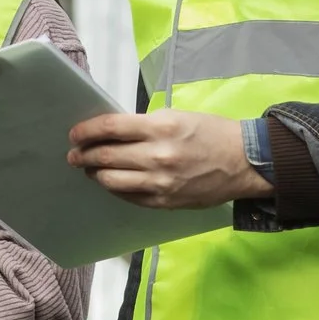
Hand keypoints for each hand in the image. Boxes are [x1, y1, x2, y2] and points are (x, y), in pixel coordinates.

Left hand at [68, 110, 269, 208]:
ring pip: (111, 180)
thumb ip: (144, 125)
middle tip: (74, 154)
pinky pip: (129, 197)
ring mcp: (160, 183)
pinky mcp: (164, 202)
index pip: (110, 128)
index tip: (74, 134)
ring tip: (89, 169)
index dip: (86, 131)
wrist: (244, 163)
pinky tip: (111, 182)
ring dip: (94, 174)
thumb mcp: (177, 116)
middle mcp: (157, 156)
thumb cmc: (211, 133)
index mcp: (160, 128)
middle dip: (83, 155)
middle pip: (105, 156)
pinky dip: (115, 189)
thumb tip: (113, 132)